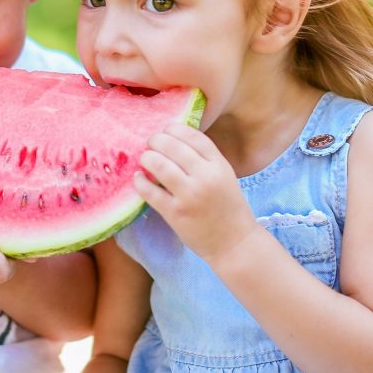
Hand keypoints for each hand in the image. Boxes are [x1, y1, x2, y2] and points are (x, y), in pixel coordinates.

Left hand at [134, 123, 260, 262]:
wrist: (234, 243)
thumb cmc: (228, 208)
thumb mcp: (224, 177)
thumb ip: (205, 160)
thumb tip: (173, 141)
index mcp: (219, 166)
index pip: (193, 137)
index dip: (175, 129)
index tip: (166, 130)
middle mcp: (205, 177)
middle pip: (173, 146)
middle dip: (156, 140)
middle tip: (150, 142)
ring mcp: (190, 195)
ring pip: (160, 165)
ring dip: (147, 157)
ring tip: (144, 158)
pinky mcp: (175, 213)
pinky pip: (150, 192)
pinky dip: (140, 181)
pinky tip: (138, 178)